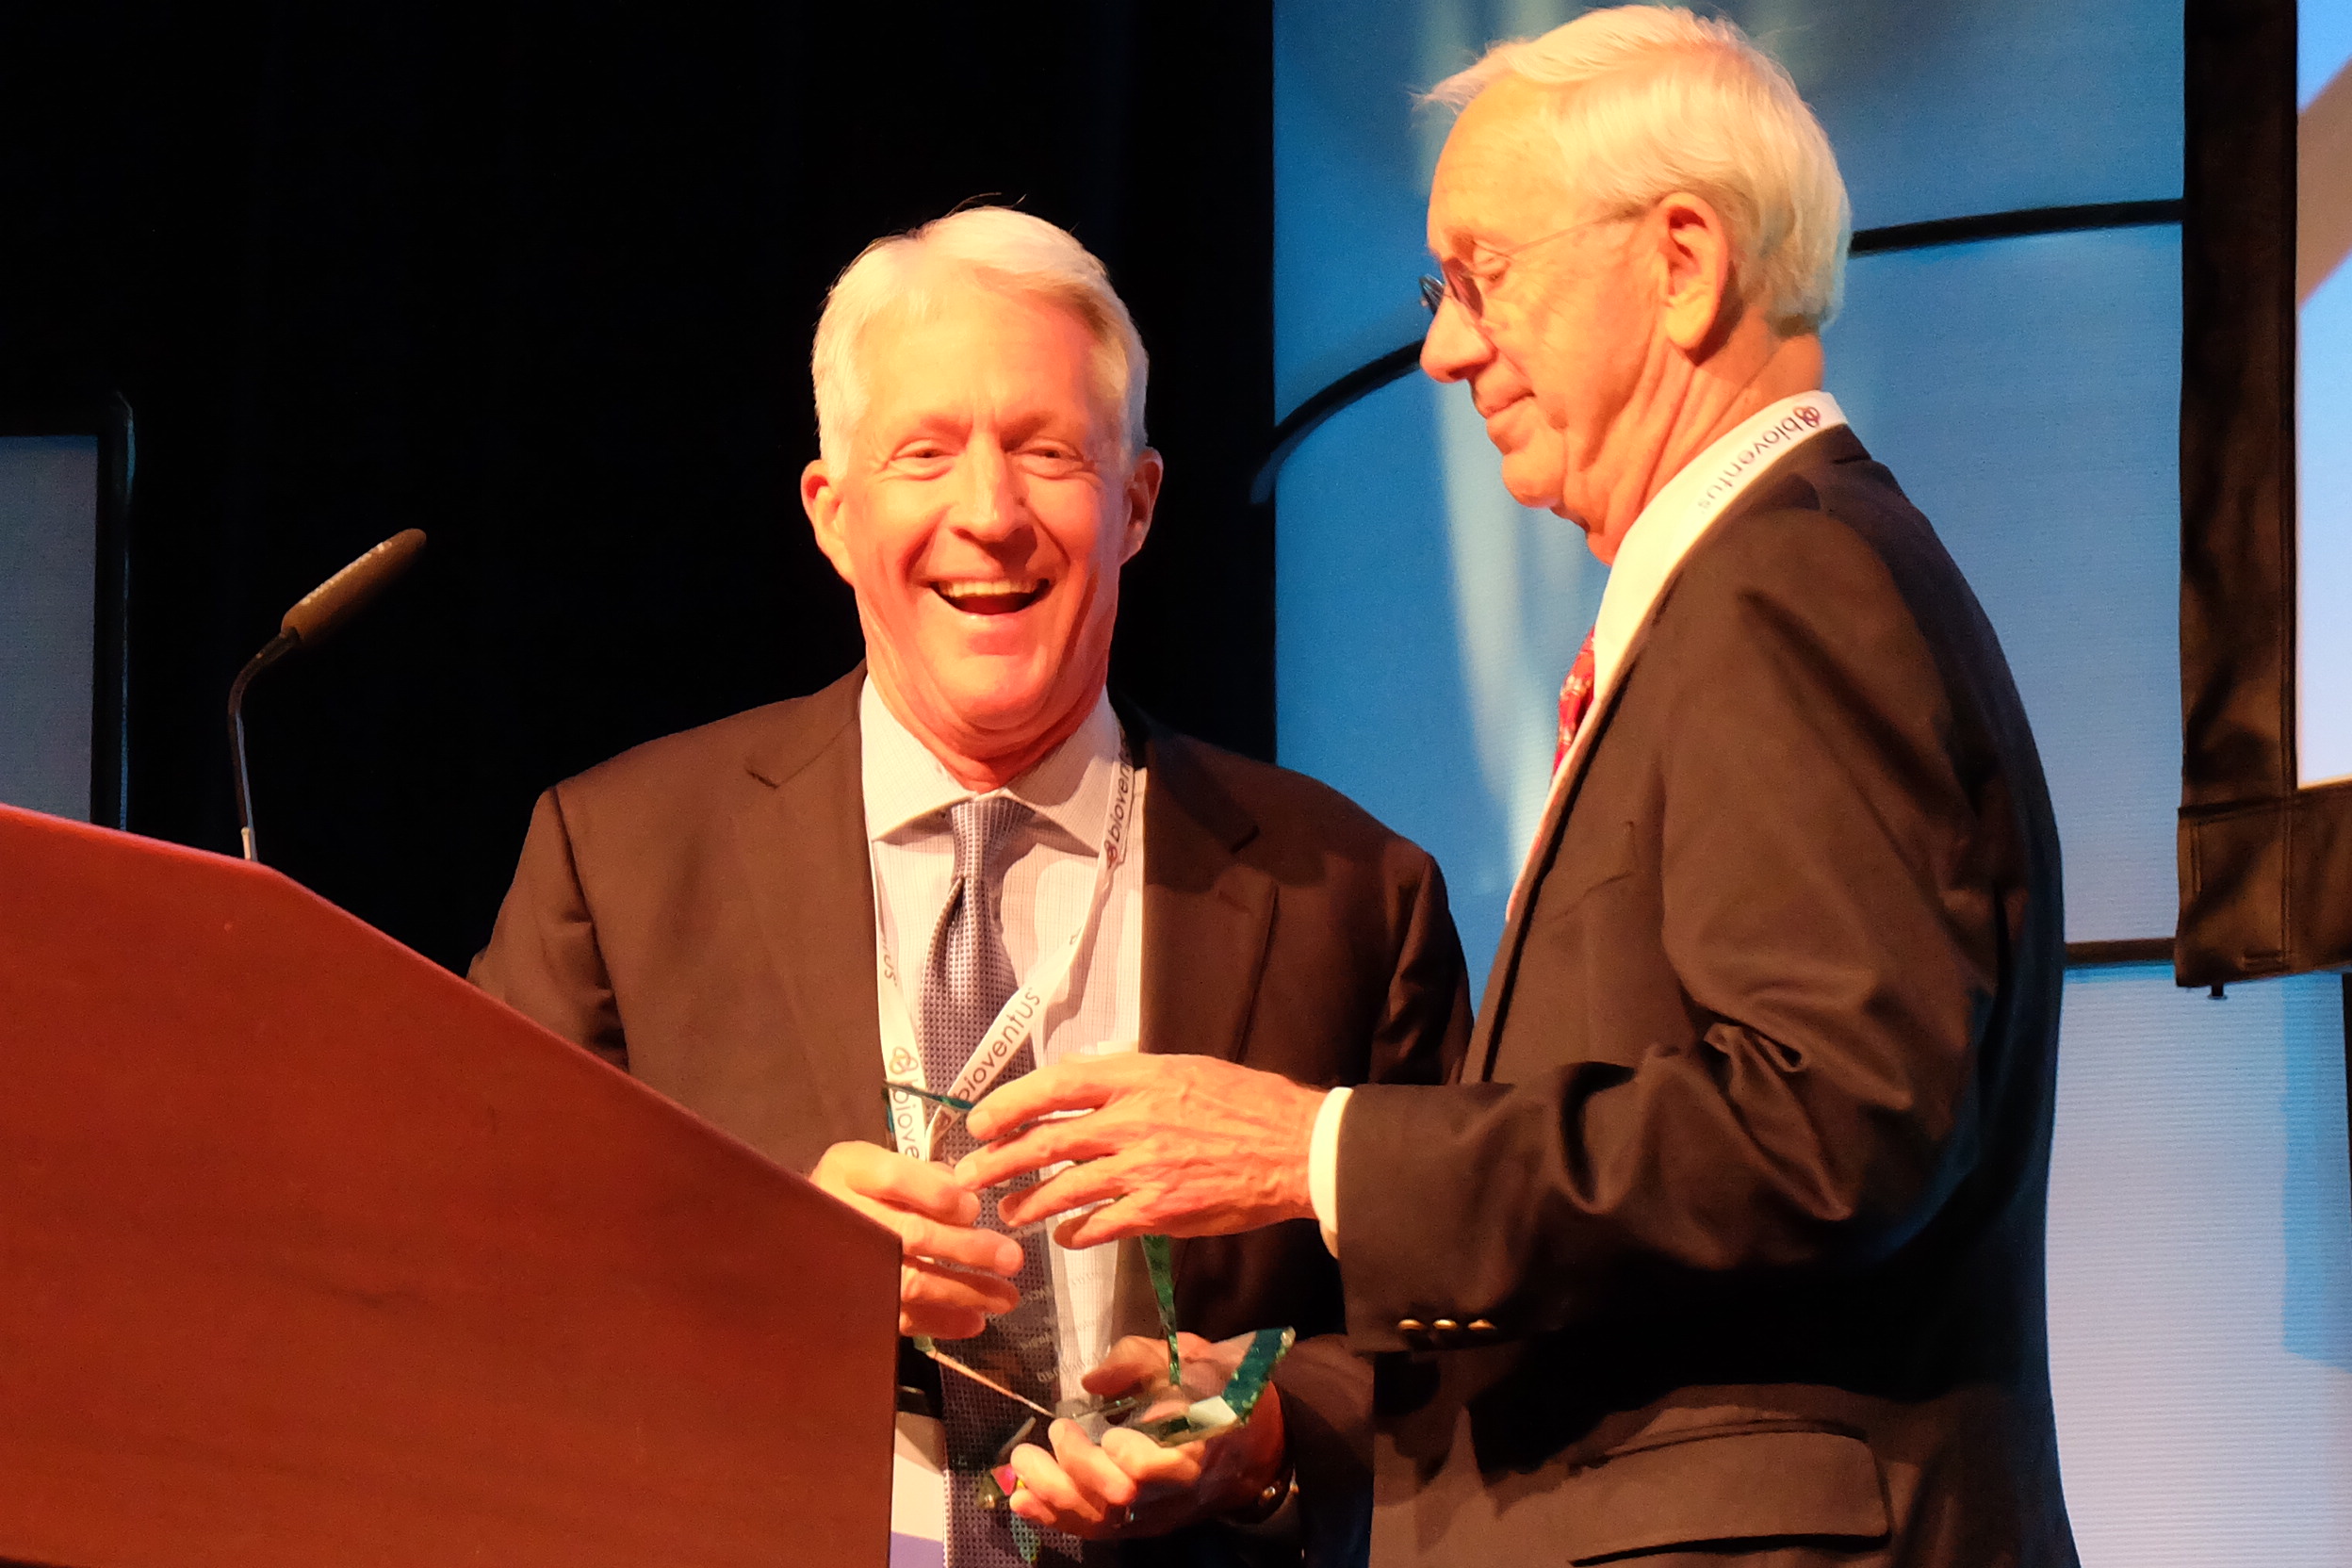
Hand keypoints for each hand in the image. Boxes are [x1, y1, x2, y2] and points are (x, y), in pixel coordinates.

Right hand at [808, 1140, 1021, 1338]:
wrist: (798, 1229)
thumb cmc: (855, 1189)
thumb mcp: (881, 1162)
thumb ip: (924, 1175)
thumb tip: (968, 1201)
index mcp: (849, 1169)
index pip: (894, 1178)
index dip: (938, 1195)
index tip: (974, 1208)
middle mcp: (843, 1215)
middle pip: (910, 1234)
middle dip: (967, 1248)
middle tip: (1011, 1258)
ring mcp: (845, 1264)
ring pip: (909, 1281)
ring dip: (964, 1291)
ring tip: (1006, 1297)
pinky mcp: (853, 1303)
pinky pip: (899, 1317)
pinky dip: (940, 1322)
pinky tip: (975, 1321)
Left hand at [956, 1055, 1322, 1248]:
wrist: (1296, 1148)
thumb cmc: (1245, 1103)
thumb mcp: (1184, 1069)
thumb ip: (1132, 1079)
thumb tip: (1086, 1085)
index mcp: (1138, 1078)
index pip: (1056, 1085)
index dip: (1010, 1103)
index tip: (980, 1120)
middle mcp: (1133, 1121)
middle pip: (1046, 1140)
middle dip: (999, 1161)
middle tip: (968, 1176)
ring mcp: (1144, 1169)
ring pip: (1064, 1188)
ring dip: (1028, 1203)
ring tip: (1008, 1212)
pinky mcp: (1160, 1211)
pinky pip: (1101, 1225)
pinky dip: (1076, 1232)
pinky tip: (1065, 1236)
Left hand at [1002, 1334, 1287, 1538]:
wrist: (1253, 1441)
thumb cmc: (1218, 1389)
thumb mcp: (1188, 1356)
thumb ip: (1139, 1360)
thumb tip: (1091, 1381)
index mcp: (1200, 1445)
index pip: (1160, 1469)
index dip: (1130, 1456)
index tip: (1110, 1431)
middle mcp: (1177, 1491)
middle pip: (1120, 1499)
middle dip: (1077, 1469)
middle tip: (1056, 1432)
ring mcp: (1157, 1513)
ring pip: (1101, 1521)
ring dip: (1054, 1497)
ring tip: (1021, 1465)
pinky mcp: (1139, 1524)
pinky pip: (1095, 1530)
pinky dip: (1055, 1517)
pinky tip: (1024, 1500)